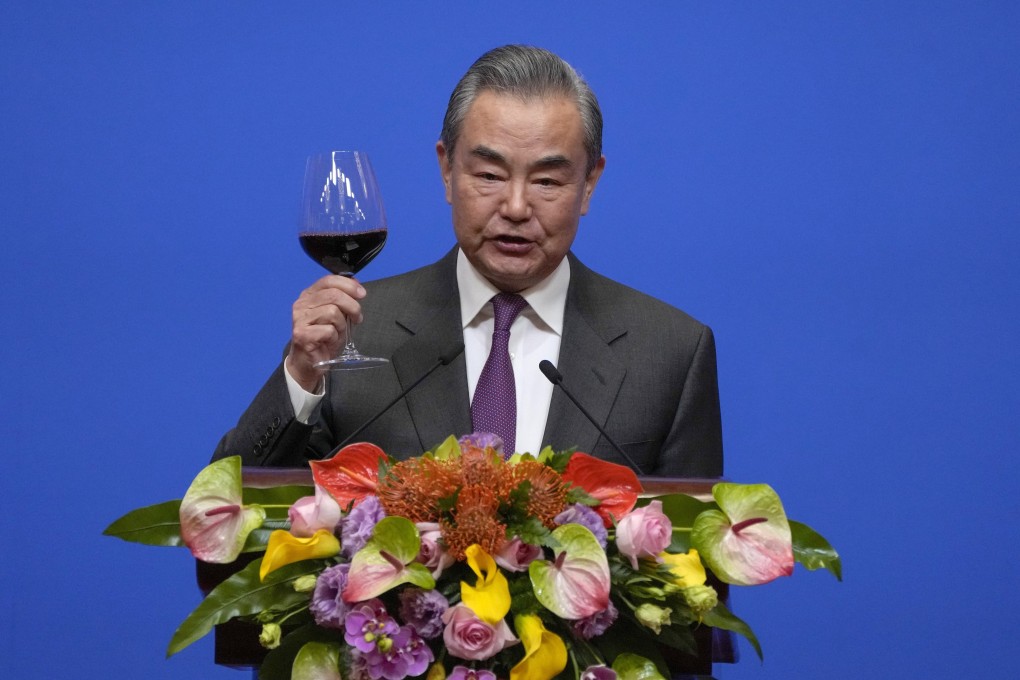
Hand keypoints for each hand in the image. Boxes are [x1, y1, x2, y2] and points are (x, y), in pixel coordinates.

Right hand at [285, 275, 366, 390]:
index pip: (329, 280)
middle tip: (357, 318)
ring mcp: (300, 319)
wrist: (309, 362)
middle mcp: (301, 304)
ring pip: (332, 312)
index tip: (362, 294)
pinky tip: (330, 342)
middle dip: (352, 306)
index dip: (348, 285)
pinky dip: (335, 337)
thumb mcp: (338, 315)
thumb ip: (344, 299)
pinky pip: (329, 330)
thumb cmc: (324, 338)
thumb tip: (357, 284)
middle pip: (333, 295)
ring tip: (338, 333)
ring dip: (342, 325)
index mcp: (309, 295)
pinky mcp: (302, 334)